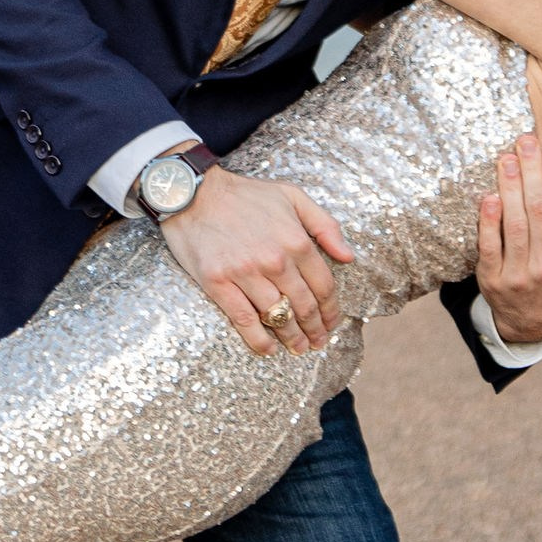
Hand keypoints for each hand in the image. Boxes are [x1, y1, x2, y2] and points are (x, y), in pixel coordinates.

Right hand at [160, 163, 351, 353]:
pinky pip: (244, 320)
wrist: (192, 192)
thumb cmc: (245, 194)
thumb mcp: (293, 196)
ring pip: (278, 316)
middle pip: (304, 305)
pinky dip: (259, 340)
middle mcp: (275, 260)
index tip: (332, 323)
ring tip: (299, 348)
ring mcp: (245, 273)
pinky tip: (269, 349)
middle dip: (315, 328)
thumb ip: (325, 225)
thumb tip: (349, 256)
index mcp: (296, 240)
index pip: (323, 285)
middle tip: (318, 342)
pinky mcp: (218, 283)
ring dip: (292, 337)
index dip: (331, 309)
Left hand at [473, 133, 541, 348]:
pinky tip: (488, 196)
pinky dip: (489, 222)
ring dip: (509, 189)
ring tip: (507, 158)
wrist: (534, 322)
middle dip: (532, 173)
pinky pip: (490, 246)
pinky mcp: (493, 279)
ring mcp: (520, 273)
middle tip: (525, 140)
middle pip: (540, 211)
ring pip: (515, 225)